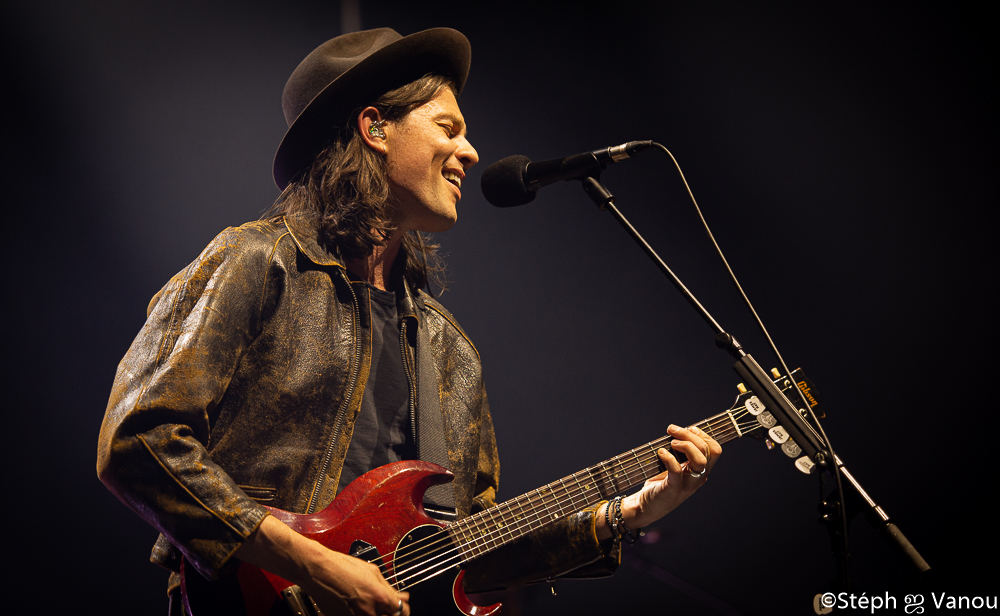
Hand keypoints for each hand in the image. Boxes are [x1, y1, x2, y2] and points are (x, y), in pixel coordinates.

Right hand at [236, 516, 409, 615]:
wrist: (317, 571)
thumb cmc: (341, 567)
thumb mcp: (372, 571)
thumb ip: (389, 588)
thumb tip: (401, 597)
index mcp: (379, 597)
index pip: (401, 612)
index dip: (402, 608)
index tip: (401, 605)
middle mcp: (368, 612)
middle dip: (390, 612)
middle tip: (386, 605)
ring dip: (376, 613)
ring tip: (370, 603)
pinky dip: (361, 614)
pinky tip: (358, 605)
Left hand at [597, 424, 721, 538]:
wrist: (646, 506)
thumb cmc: (659, 483)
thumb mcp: (675, 466)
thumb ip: (680, 453)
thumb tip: (678, 431)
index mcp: (701, 471)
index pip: (715, 450)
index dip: (704, 435)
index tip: (689, 428)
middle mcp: (698, 478)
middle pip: (707, 451)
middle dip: (690, 435)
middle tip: (672, 430)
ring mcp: (687, 485)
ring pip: (700, 461)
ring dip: (686, 445)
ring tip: (671, 442)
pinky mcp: (673, 489)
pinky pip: (676, 470)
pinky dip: (669, 458)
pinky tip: (660, 453)